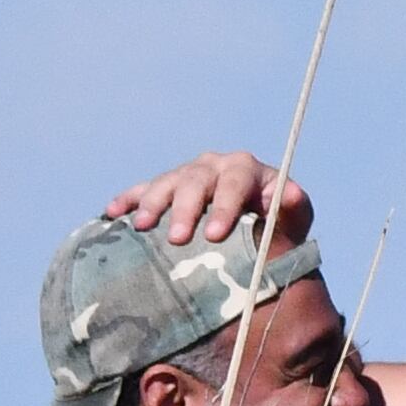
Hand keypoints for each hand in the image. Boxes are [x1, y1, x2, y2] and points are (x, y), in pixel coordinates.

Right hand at [112, 150, 311, 249]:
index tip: (215, 235)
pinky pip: (141, 190)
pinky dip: (126, 200)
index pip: (233, 184)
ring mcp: (186, 175)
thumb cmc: (278, 226)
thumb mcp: (293, 221)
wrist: (258, 228)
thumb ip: (294, 210)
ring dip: (151, 204)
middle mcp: (213, 166)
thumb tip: (291, 195)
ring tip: (142, 227)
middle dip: (185, 210)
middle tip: (177, 239)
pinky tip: (111, 214)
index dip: (224, 207)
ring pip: (165, 183)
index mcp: (245, 169)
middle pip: (195, 182)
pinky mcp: (165, 187)